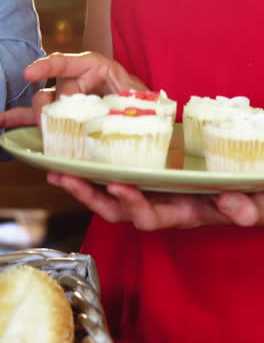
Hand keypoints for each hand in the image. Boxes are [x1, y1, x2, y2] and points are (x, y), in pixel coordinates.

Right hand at [0, 51, 146, 128]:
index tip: (30, 74)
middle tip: (54, 125)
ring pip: (42, 104)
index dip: (48, 67)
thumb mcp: (139, 97)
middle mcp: (78, 81)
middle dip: (50, 108)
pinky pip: (38, 117)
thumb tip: (103, 109)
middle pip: (54, 90)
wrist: (149, 119)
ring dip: (32, 116)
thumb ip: (126, 97)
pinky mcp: (62, 116)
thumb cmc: (145, 103)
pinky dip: (20, 120)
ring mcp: (68, 99)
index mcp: (97, 68)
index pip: (68, 63)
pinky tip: (3, 124)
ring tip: (20, 124)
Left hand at [47, 173, 263, 229]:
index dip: (132, 205)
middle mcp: (161, 205)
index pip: (150, 216)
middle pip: (117, 210)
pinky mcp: (151, 174)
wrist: (247, 187)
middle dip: (89, 196)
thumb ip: (246, 209)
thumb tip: (231, 202)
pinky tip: (81, 153)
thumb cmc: (248, 196)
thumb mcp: (253, 203)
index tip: (117, 185)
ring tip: (58, 169)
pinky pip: (118, 175)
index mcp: (181, 213)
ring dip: (84, 184)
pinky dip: (97, 169)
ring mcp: (153, 190)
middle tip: (64, 177)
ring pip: (110, 195)